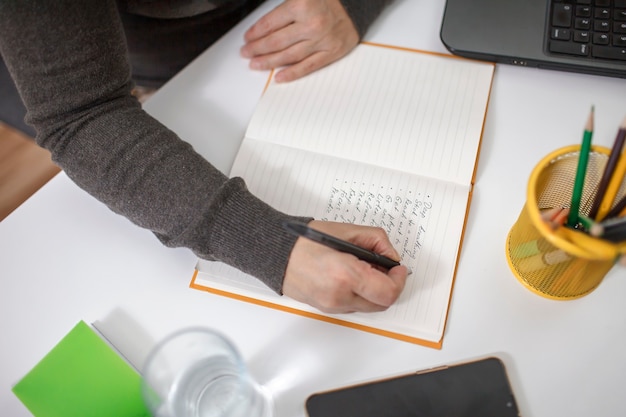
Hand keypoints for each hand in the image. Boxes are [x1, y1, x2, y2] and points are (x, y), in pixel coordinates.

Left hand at [240, 0, 358, 81]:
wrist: (357, 4)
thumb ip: (283, 9)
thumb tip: (263, 26)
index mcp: (302, 5)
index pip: (270, 23)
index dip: (255, 32)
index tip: (247, 38)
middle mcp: (312, 24)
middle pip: (276, 42)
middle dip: (257, 49)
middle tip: (247, 53)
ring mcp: (322, 40)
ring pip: (289, 56)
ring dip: (269, 62)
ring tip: (256, 64)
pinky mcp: (331, 52)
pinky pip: (308, 66)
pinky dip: (292, 73)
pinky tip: (279, 76)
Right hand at [283, 220, 407, 313]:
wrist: (275, 253)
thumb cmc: (304, 240)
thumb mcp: (346, 231)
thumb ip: (376, 241)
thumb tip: (391, 256)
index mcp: (345, 275)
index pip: (388, 292)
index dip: (399, 280)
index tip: (398, 268)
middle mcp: (339, 296)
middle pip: (382, 304)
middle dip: (389, 286)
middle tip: (384, 268)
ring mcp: (331, 306)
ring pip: (368, 307)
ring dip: (374, 291)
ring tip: (363, 269)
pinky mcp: (326, 309)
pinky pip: (353, 306)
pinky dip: (359, 294)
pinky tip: (350, 277)